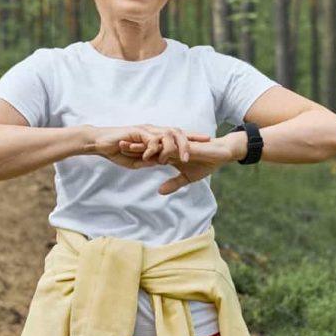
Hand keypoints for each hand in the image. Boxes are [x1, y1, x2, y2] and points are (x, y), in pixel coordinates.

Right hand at [91, 125, 209, 168]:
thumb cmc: (116, 151)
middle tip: (204, 146)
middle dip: (192, 138)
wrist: (99, 143)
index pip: (176, 135)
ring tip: (185, 158)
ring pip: (168, 134)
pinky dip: (157, 148)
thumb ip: (148, 160)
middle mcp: (152, 130)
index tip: (207, 142)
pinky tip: (160, 157)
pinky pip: (152, 139)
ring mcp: (145, 130)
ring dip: (177, 146)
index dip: (191, 138)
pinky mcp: (136, 132)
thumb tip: (158, 164)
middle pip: (177, 131)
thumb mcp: (136, 160)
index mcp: (154, 136)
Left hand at [121, 133, 241, 194]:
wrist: (221, 155)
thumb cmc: (206, 164)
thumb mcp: (187, 178)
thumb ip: (173, 184)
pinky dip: (159, 151)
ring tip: (125, 147)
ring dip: (139, 146)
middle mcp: (170, 147)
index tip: (119, 156)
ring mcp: (177, 145)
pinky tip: (149, 154)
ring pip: (154, 144)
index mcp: (169, 153)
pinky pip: (170, 147)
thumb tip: (159, 192)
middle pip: (147, 146)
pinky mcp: (185, 146)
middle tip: (114, 147)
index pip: (148, 153)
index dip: (135, 154)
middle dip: (131, 147)